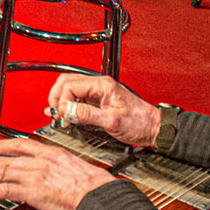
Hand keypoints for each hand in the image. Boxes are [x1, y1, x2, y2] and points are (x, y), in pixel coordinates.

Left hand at [0, 137, 117, 209]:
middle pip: (7, 158)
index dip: (4, 145)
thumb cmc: (95, 186)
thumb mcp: (77, 166)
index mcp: (51, 153)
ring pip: (2, 171)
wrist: (99, 196)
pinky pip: (4, 190)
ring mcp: (34, 176)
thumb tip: (56, 174)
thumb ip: (60, 167)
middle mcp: (39, 162)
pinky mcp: (32, 192)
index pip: (22, 145)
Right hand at [46, 74, 160, 148]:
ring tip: (60, 116)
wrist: (153, 128)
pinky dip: (68, 105)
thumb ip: (86, 114)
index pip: (70, 86)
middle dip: (57, 97)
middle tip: (56, 114)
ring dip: (62, 101)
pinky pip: (78, 97)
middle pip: (67, 82)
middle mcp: (99, 85)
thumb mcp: (111, 121)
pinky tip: (66, 115)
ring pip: (70, 89)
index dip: (62, 101)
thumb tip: (66, 111)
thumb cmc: (139, 123)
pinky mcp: (98, 100)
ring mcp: (98, 91)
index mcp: (102, 85)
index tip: (63, 116)